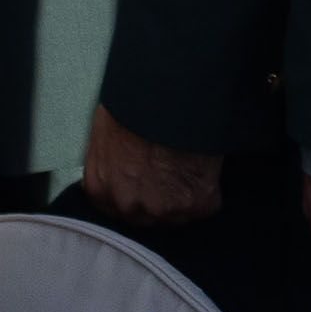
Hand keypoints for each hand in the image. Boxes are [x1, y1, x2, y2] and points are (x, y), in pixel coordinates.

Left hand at [75, 103, 221, 228]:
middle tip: (173, 169)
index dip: (139, 194)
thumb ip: (110, 163)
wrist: (166, 94)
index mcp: (101, 189)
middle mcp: (128, 205)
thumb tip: (123, 165)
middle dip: (163, 198)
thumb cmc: (135, 103)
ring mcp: (162, 208)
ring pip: (180, 214)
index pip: (120, 210)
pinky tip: (203, 164)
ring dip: (187, 194)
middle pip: (150, 217)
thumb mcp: (106, 133)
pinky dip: (210, 186)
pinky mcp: (195, 204)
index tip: (151, 181)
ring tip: (188, 163)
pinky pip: (208, 204)